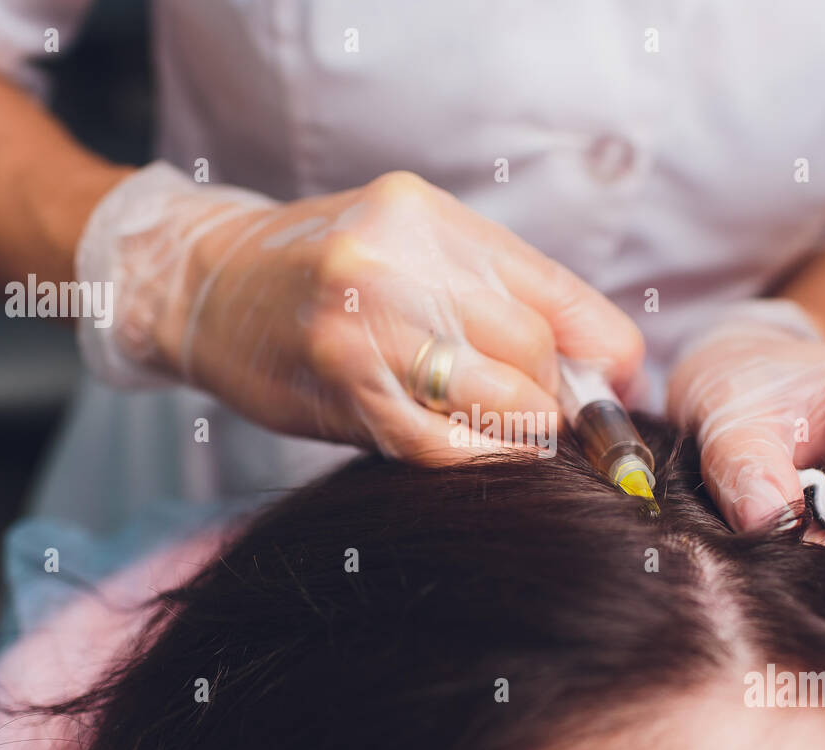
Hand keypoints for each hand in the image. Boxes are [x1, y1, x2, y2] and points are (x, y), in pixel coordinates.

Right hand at [76, 163, 643, 461]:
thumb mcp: (412, 252)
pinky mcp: (339, 386)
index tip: (618, 385)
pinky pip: (439, 444)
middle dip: (554, 397)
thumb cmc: (324, 272)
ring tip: (506, 429)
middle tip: (543, 415)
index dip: (603, 352)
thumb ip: (499, 295)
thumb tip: (606, 365)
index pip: (554, 293)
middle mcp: (397, 259)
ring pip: (497, 400)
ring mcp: (362, 324)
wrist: (207, 284)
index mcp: (429, 218)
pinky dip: (474, 458)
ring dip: (520, 430)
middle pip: (532, 350)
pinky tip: (475, 451)